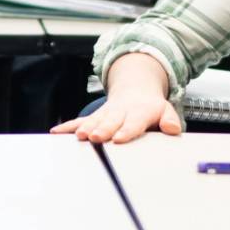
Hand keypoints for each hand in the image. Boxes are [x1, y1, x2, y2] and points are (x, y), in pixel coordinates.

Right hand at [50, 53, 181, 143]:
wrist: (135, 90)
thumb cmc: (150, 107)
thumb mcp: (166, 110)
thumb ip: (170, 120)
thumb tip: (173, 129)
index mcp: (139, 112)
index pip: (133, 123)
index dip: (126, 131)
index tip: (119, 139)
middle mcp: (120, 113)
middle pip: (110, 122)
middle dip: (102, 130)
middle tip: (96, 137)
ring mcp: (105, 114)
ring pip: (93, 121)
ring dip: (85, 128)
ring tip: (78, 136)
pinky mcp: (94, 117)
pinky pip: (79, 121)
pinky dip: (67, 127)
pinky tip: (57, 132)